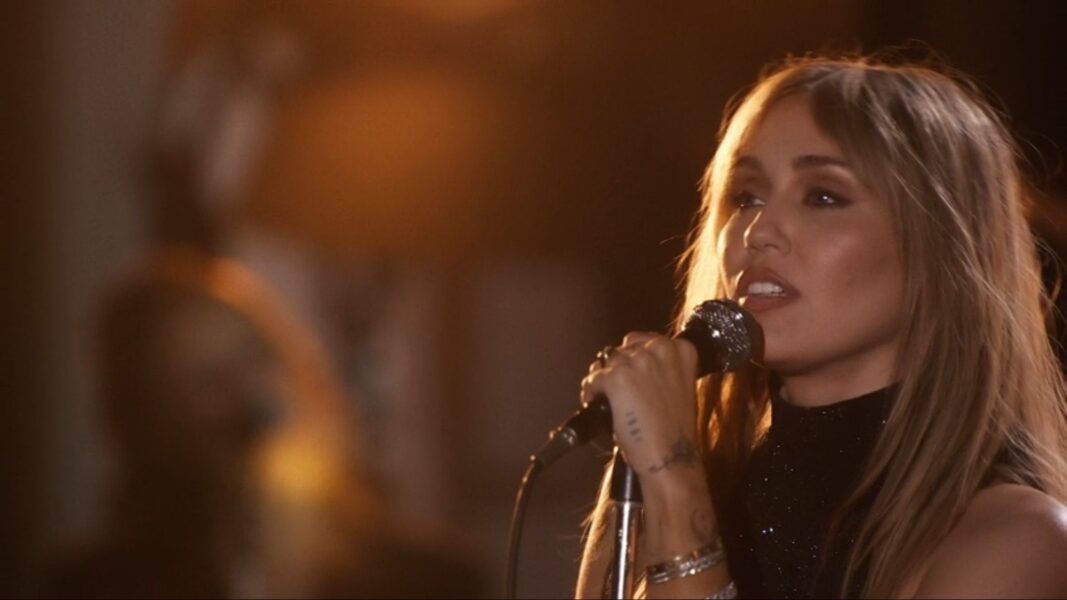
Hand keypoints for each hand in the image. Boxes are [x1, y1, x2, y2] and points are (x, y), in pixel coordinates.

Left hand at [579, 332, 702, 494]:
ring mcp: (637, 362)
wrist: (671, 457)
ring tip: (610, 403)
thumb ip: (662, 368)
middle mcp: (660, 349)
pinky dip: (590, 394)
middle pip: (621, 350)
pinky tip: (600, 409)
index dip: (631, 360)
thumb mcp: (680, 388)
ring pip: (604, 363)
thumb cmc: (675, 431)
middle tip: (620, 396)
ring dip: (602, 382)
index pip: (641, 341)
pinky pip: (591, 380)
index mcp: (681, 349)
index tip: (631, 377)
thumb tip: (632, 362)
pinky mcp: (616, 377)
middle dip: (617, 370)